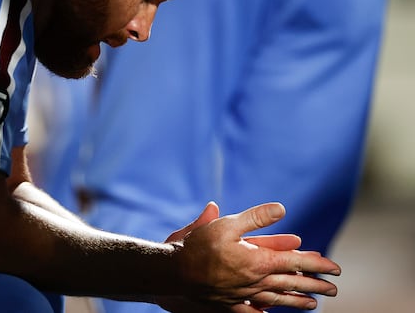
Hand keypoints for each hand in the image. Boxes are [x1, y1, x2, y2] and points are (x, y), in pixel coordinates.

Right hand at [165, 202, 339, 310]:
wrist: (176, 271)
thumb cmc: (200, 245)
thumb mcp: (228, 224)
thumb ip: (256, 217)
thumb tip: (281, 209)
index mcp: (259, 261)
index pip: (296, 263)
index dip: (317, 264)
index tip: (335, 267)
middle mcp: (256, 281)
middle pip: (292, 284)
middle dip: (315, 286)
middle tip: (333, 288)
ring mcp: (245, 295)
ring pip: (278, 300)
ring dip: (297, 302)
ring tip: (313, 305)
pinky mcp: (231, 303)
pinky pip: (253, 311)